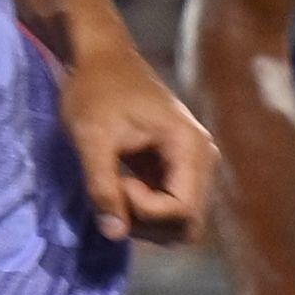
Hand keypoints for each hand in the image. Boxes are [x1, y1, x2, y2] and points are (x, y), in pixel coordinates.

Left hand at [57, 40, 213, 243]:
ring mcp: (193, 167)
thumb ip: (101, 186)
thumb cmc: (95, 90)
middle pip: (187, 224)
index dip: (145, 211)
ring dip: (144, 220)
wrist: (100, 59)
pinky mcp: (178, 170)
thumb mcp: (91, 138)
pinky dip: (143, 210)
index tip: (116, 183)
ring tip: (114, 187)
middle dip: (146, 222)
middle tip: (112, 192)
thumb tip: (113, 234)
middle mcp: (203, 160)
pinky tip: (118, 185)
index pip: (183, 210)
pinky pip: (169, 209)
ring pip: (179, 223)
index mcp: (191, 147)